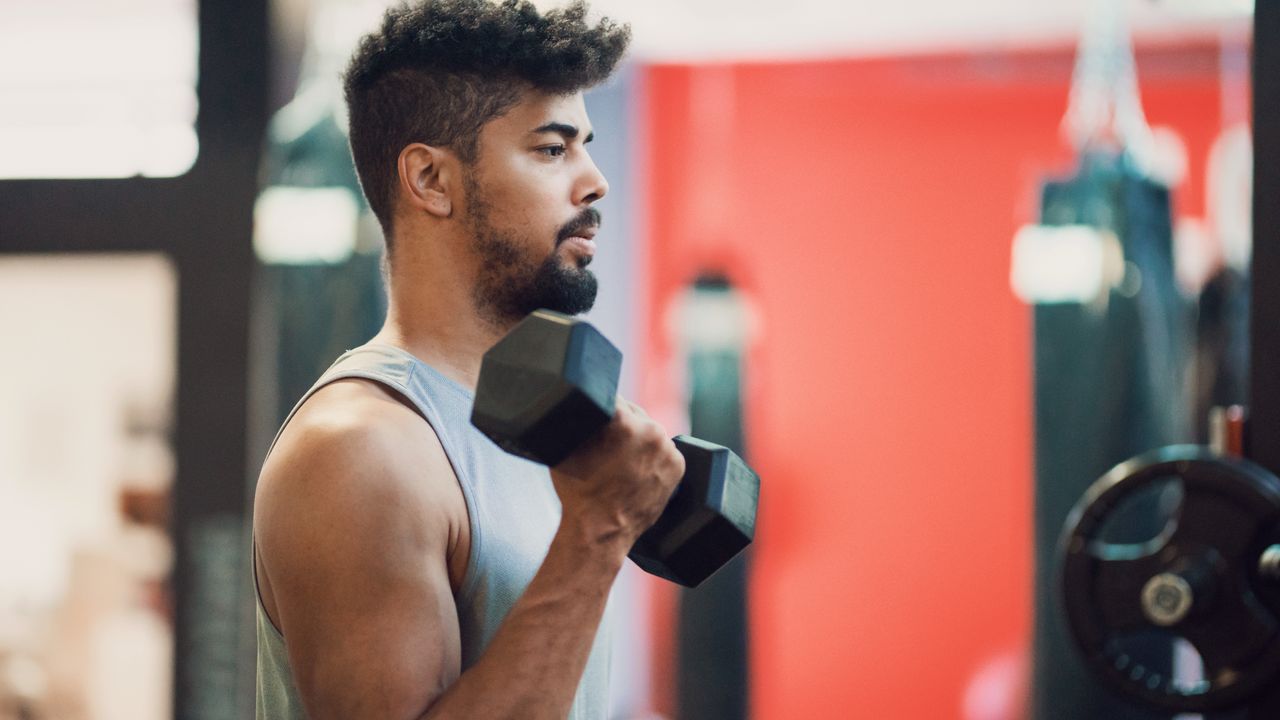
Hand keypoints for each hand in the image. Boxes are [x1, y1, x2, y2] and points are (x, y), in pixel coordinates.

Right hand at [549, 398, 684, 553]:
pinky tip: (635, 468)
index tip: (598, 416)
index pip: (613, 397)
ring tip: (620, 459)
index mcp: (621, 420)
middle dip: (621, 423)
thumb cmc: (578, 490)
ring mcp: (666, 448)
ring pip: (650, 431)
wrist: (600, 529)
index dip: (603, 405)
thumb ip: (580, 418)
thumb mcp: (566, 446)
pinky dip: (652, 456)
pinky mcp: (677, 464)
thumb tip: (583, 401)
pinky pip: (663, 450)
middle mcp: (649, 430)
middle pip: (634, 413)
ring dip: (638, 438)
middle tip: (606, 444)